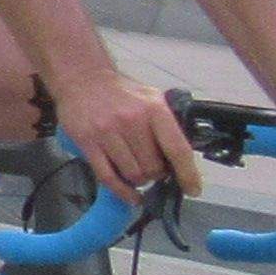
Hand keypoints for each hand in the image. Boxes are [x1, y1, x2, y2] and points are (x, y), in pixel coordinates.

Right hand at [57, 69, 202, 204]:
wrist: (83, 79)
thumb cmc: (122, 93)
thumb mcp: (151, 99)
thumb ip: (167, 125)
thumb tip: (181, 159)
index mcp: (154, 110)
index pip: (177, 149)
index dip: (187, 174)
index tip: (192, 189)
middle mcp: (131, 121)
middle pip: (153, 168)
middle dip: (156, 173)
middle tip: (152, 167)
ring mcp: (107, 133)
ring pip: (133, 175)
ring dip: (139, 179)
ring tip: (136, 169)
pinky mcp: (87, 143)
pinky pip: (109, 178)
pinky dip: (123, 192)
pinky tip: (131, 195)